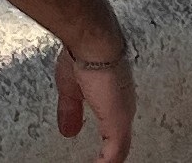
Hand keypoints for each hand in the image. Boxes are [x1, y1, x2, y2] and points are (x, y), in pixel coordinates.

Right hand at [54, 45, 134, 162]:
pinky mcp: (119, 122)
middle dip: (109, 156)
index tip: (98, 157)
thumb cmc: (83, 51)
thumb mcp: (70, 88)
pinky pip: (114, 154)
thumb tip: (68, 130)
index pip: (114, 126)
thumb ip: (70, 111)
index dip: (106, 143)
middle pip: (120, 141)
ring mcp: (123, 115)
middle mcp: (123, 107)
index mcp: (113, 97)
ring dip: (107, 161)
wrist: (92, 41)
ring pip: (119, 149)